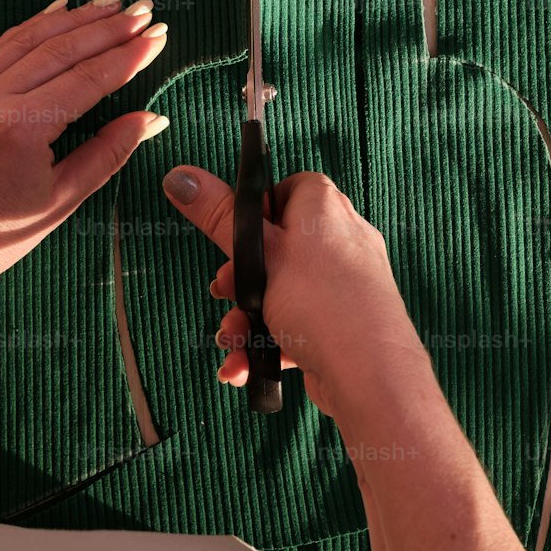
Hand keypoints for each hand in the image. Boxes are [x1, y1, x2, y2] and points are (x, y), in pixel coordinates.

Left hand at [0, 0, 170, 293]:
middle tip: (146, 10)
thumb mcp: (62, 200)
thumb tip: (150, 119)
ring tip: (113, 1)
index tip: (158, 37)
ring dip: (76, 17)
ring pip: (32, 39)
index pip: (87, 79)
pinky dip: (34, 25)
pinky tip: (59, 9)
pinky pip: (1, 47)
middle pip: (62, 49)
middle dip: (109, 27)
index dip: (128, 56)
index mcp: (20, 131)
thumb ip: (108, 152)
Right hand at [161, 166, 434, 420]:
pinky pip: (297, 325)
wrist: (371, 374)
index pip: (288, 188)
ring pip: (282, 293)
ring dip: (247, 319)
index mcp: (324, 208)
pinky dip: (268, 343)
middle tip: (223, 291)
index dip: (255, 210)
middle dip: (240, 280)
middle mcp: (341, 240)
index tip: (232, 235)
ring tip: (232, 339)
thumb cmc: (320, 302)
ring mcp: (343, 285)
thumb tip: (179, 176)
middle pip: (276, 248)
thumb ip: (216, 215)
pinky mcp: (341, 324)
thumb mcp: (257, 253)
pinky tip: (245, 365)